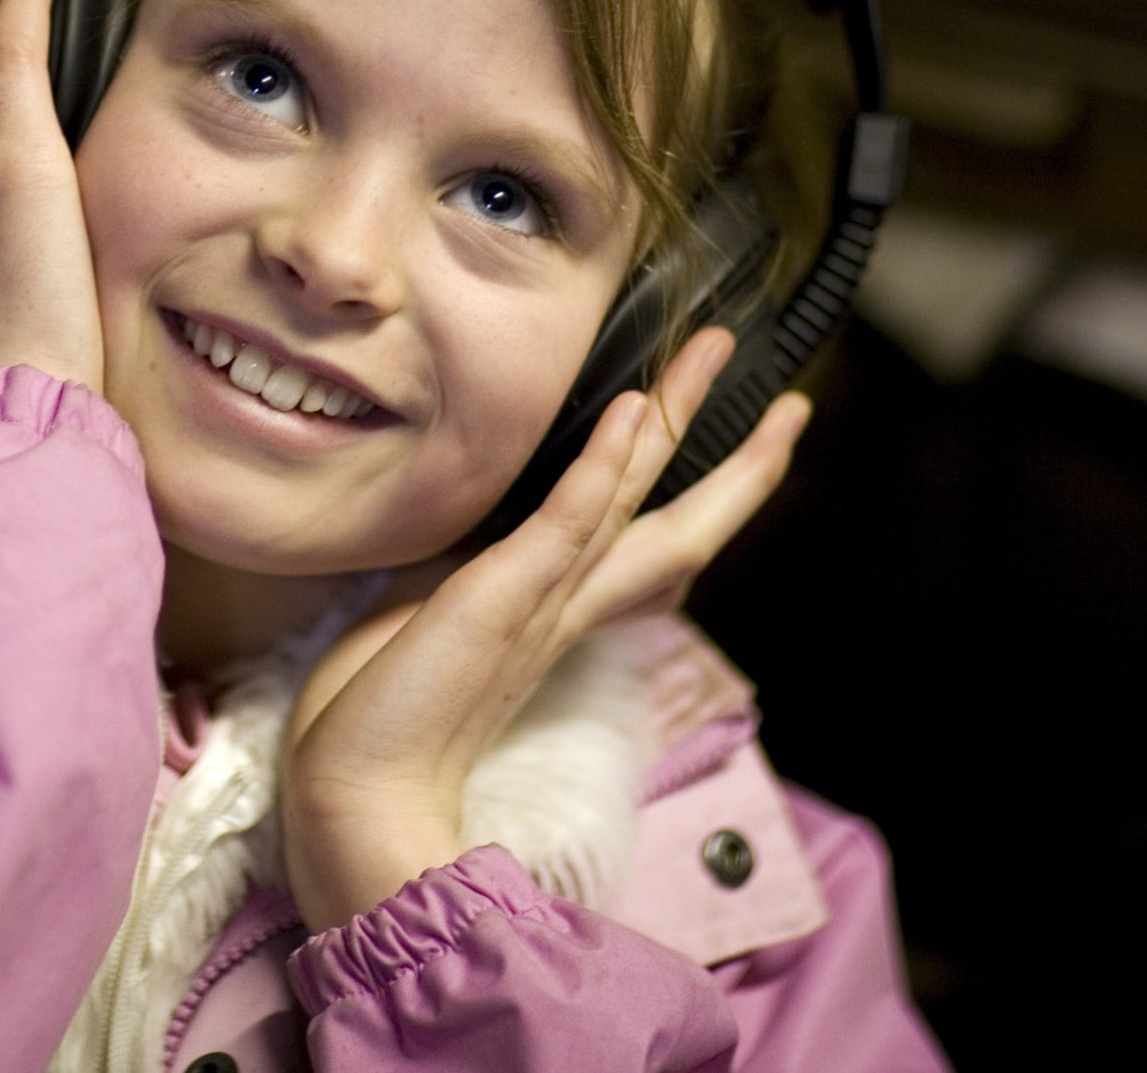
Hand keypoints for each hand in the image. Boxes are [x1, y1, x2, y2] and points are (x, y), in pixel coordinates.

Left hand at [279, 327, 812, 929]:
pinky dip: (600, 467)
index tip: (734, 458)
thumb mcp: (422, 646)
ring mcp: (541, 603)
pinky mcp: (503, 598)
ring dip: (673, 419)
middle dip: (736, 465)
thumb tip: (448, 582)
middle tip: (792, 407)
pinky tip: (632, 410)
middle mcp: (564, 609)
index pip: (641, 548)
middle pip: (673, 524)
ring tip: (717, 350)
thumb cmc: (372, 729)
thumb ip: (457, 606)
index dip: (694, 500)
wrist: (353, 797)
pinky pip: (564, 521)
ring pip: (631, 499)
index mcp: (552, 622)